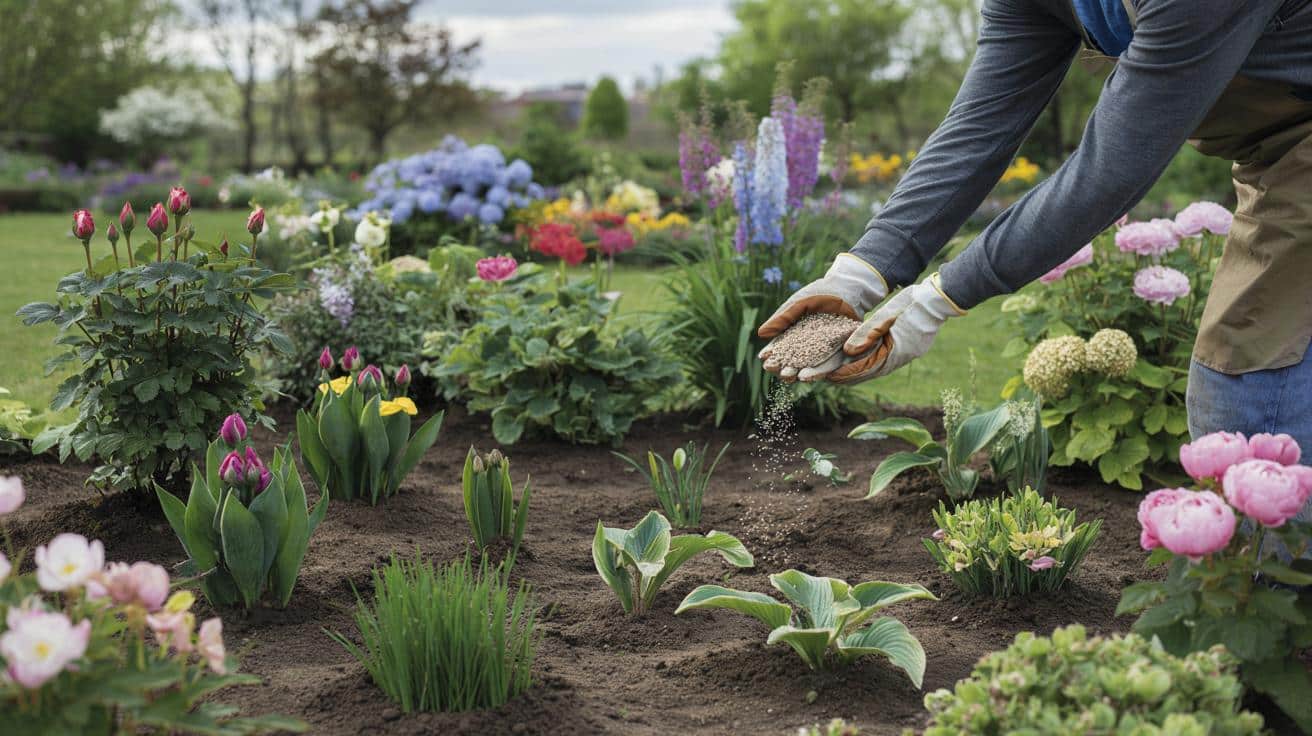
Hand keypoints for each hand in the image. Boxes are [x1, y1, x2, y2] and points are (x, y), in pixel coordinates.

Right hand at [757, 253, 886, 381]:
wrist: (848, 289)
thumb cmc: (821, 293)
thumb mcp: (798, 304)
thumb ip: (782, 319)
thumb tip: (761, 334)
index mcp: (793, 333)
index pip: (780, 348)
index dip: (772, 354)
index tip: (765, 359)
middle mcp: (806, 345)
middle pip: (792, 362)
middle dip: (783, 368)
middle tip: (778, 370)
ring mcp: (822, 351)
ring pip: (807, 367)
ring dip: (797, 373)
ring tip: (790, 375)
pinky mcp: (838, 353)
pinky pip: (827, 365)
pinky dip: (817, 372)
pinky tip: (807, 376)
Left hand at [827, 273, 964, 384]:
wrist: (938, 299)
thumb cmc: (911, 303)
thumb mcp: (885, 315)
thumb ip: (866, 333)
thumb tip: (848, 351)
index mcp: (896, 352)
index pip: (866, 369)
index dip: (847, 374)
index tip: (829, 377)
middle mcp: (901, 358)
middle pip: (871, 372)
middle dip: (850, 376)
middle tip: (829, 379)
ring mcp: (907, 355)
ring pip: (879, 368)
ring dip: (860, 372)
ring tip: (841, 374)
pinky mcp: (908, 349)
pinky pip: (886, 361)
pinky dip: (872, 364)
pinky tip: (863, 363)